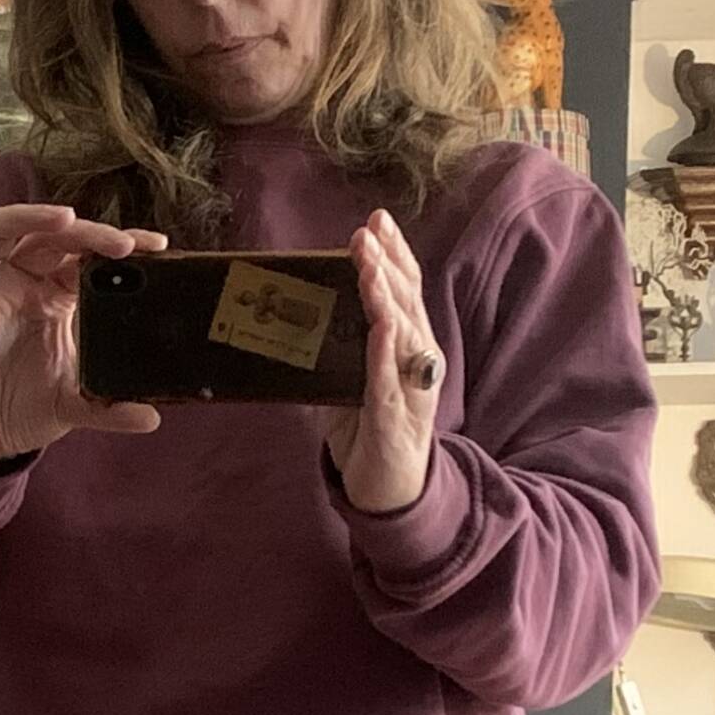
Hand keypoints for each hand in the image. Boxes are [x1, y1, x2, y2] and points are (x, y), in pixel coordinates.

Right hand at [0, 201, 167, 465]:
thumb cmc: (24, 411)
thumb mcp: (73, 408)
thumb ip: (109, 409)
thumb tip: (152, 418)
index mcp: (54, 298)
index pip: (86, 258)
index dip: (117, 247)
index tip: (155, 247)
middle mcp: (18, 284)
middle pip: (49, 236)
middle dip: (86, 233)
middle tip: (121, 243)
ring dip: (27, 217)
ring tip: (64, 220)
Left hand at [322, 208, 443, 514]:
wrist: (388, 494)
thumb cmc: (370, 432)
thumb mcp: (349, 381)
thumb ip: (336, 349)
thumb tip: (298, 314)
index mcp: (406, 348)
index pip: (404, 291)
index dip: (394, 254)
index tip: (377, 221)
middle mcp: (416, 361)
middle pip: (406, 303)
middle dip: (387, 264)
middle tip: (367, 232)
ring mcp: (410, 389)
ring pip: (402, 334)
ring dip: (385, 298)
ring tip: (370, 266)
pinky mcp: (395, 418)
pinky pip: (389, 379)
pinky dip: (386, 351)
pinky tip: (382, 325)